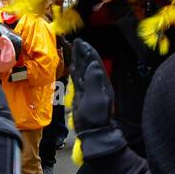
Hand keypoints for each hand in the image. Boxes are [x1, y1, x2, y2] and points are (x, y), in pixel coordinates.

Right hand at [68, 40, 126, 158]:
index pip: (94, 62)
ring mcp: (88, 88)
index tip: (81, 42)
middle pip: (88, 63)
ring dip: (79, 59)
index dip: (88, 51)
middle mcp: (95, 82)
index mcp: (100, 81)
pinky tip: (73, 65)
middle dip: (83, 52)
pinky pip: (78, 78)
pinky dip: (76, 70)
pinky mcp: (82, 94)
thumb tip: (93, 63)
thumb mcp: (96, 98)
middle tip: (77, 42)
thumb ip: (94, 80)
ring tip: (75, 49)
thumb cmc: (95, 115)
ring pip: (83, 69)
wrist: (93, 131)